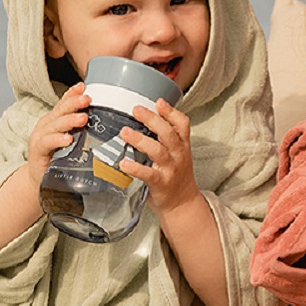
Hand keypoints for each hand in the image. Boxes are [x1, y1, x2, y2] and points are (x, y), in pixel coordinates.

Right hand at [27, 83, 89, 187]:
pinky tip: (67, 139)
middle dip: (74, 103)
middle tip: (87, 99)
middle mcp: (47, 125)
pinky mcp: (37, 152)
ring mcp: (41, 137)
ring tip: (82, 118)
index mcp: (56, 120)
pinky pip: (47, 143)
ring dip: (69, 120)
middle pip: (60, 110)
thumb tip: (107, 122)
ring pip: (55, 125)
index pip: (64, 103)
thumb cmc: (60, 158)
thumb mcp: (74, 141)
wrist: (41, 180)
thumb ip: (84, 131)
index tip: (83, 86)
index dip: (72, 94)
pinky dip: (57, 140)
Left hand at [118, 99, 199, 216]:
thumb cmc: (176, 176)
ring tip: (124, 132)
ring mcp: (170, 169)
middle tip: (136, 109)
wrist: (182, 203)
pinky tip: (123, 164)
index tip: (158, 101)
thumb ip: (166, 138)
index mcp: (182, 145)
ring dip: (140, 140)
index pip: (182, 124)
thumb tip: (146, 119)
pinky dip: (135, 168)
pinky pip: (148, 174)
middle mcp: (178, 155)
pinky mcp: (161, 183)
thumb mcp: (177, 154)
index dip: (171, 112)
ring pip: (158, 151)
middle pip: (168, 133)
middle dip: (152, 120)